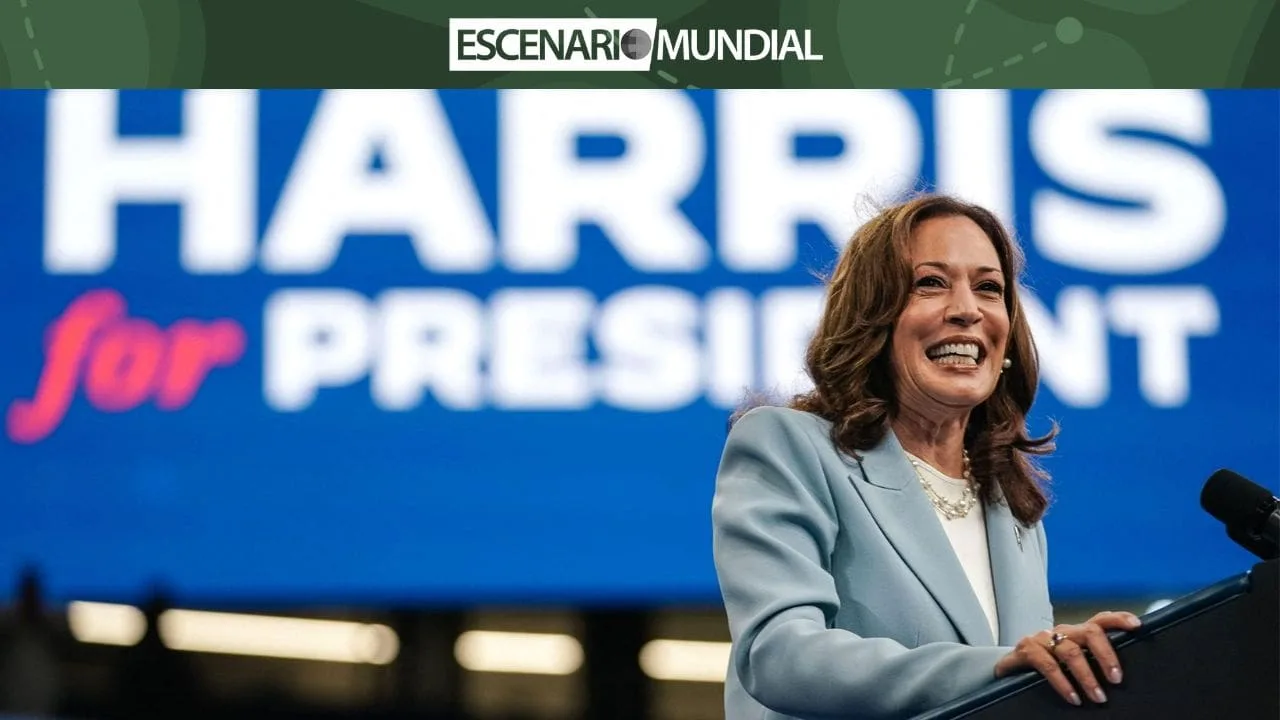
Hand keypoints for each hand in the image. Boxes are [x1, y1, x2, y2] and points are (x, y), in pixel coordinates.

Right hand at [994, 611, 1141, 705]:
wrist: (1010, 669)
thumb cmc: (1046, 666)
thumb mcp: (1070, 662)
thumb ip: (1089, 662)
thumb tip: (1118, 678)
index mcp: (1077, 633)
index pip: (1101, 620)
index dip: (1118, 619)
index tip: (1136, 625)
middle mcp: (1062, 631)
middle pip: (1090, 632)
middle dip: (1106, 655)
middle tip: (1116, 679)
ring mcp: (1043, 638)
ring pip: (1070, 651)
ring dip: (1086, 676)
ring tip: (1098, 697)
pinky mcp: (1026, 649)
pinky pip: (1048, 665)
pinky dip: (1063, 683)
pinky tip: (1073, 697)